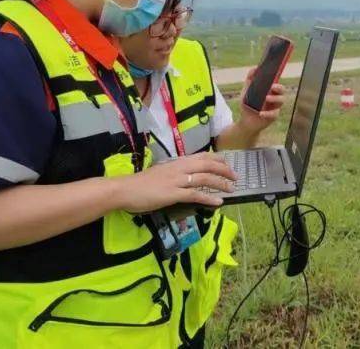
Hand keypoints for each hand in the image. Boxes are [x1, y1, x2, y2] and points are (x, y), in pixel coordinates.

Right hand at [112, 152, 236, 211]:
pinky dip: (209, 198)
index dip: (217, 159)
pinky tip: (218, 202)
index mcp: (177, 162)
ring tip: (231, 189)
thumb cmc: (141, 183)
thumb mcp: (162, 172)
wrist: (125, 189)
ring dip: (220, 184)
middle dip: (224, 170)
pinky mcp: (173, 194)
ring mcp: (177, 180)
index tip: (227, 163)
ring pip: (204, 178)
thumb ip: (176, 173)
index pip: (202, 156)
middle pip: (207, 165)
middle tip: (235, 177)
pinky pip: (195, 194)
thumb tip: (188, 176)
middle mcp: (179, 168)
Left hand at [240, 67, 285, 134]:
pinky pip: (274, 114)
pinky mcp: (273, 117)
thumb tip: (255, 68)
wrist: (245, 121)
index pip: (277, 83)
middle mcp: (275, 97)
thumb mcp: (246, 90)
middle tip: (272, 87)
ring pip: (281, 101)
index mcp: (270, 91)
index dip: (278, 78)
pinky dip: (268, 113)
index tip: (275, 74)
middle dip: (279, 88)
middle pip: (282, 91)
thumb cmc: (248, 104)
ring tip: (266, 98)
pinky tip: (261, 113)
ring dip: (275, 98)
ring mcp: (275, 107)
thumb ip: (250, 78)